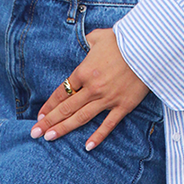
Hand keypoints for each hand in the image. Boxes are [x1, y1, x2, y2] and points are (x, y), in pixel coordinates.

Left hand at [30, 29, 149, 150]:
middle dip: (48, 121)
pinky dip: (98, 136)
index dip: (49, 105)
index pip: (61, 92)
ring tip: (49, 138)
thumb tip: (87, 42)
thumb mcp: (99, 37)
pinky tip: (87, 147)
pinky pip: (108, 125)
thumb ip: (89, 42)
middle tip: (34, 133)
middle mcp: (92, 88)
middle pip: (66, 108)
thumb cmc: (123, 40)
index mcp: (84, 72)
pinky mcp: (123, 106)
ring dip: (64, 129)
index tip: (39, 115)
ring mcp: (107, 99)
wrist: (148, 48)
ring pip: (81, 118)